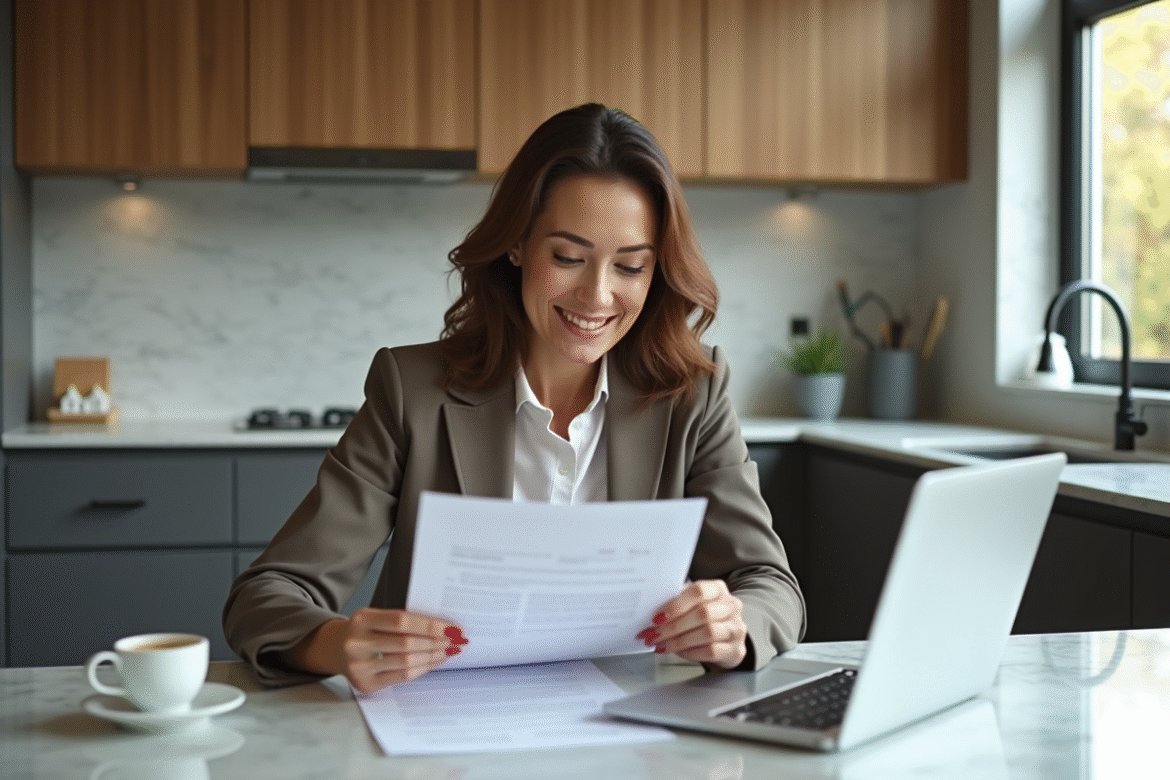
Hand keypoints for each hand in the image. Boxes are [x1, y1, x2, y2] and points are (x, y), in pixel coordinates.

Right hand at [294, 608, 467, 693]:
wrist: (335, 648)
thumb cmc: (365, 630)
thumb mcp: (376, 617)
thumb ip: (402, 621)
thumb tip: (443, 628)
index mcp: (361, 619)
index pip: (402, 621)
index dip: (430, 625)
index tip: (452, 628)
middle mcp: (356, 643)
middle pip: (407, 644)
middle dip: (436, 642)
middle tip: (456, 640)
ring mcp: (359, 666)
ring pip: (406, 662)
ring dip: (433, 657)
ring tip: (448, 651)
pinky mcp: (365, 684)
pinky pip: (401, 677)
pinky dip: (422, 669)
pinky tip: (433, 662)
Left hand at [636, 580, 746, 668]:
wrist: (727, 639)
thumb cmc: (705, 618)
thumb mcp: (693, 605)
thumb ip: (677, 603)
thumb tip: (652, 613)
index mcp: (718, 589)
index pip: (698, 591)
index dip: (676, 605)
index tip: (657, 617)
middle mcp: (731, 606)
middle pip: (702, 614)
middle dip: (673, 626)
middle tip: (653, 634)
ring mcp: (736, 628)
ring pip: (707, 633)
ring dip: (679, 641)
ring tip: (662, 645)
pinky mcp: (736, 649)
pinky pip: (712, 651)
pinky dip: (691, 652)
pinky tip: (678, 652)